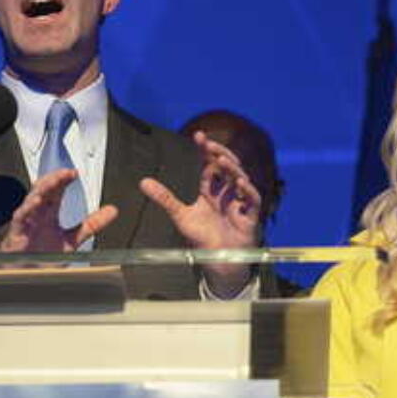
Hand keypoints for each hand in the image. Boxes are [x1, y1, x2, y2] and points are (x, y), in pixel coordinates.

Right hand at [0, 169, 118, 253]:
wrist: (26, 275)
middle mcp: (37, 214)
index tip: (75, 173)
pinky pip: (21, 217)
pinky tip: (36, 201)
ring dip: (43, 188)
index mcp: (48, 213)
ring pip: (32, 199)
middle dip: (55, 179)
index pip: (56, 190)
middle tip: (68, 172)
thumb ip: (91, 225)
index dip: (64, 179)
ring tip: (55, 180)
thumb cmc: (42, 256)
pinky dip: (28, 208)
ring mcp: (26, 222)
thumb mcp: (73, 239)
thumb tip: (112, 211)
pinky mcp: (17, 232)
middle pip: (44, 189)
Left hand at [140, 131, 260, 295]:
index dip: (206, 150)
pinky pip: (253, 199)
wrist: (217, 262)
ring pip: (240, 179)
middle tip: (210, 144)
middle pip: (227, 167)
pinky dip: (247, 190)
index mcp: (211, 190)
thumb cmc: (202, 238)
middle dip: (219, 154)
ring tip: (221, 160)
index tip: (198, 135)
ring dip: (232, 168)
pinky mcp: (250, 216)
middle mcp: (226, 193)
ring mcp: (239, 203)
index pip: (209, 165)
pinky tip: (239, 182)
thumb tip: (143, 182)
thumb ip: (164, 198)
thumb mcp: (180, 215)